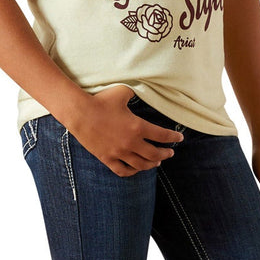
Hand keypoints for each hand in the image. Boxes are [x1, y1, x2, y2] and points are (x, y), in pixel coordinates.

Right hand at [69, 87, 183, 176]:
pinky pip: (123, 171)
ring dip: (151, 164)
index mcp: (137, 127)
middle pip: (154, 154)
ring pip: (141, 165)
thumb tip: (142, 88)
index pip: (162, 136)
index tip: (179, 138)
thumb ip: (135, 92)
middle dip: (165, 154)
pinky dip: (132, 172)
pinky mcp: (107, 158)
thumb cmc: (100, 100)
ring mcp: (119, 153)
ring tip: (157, 161)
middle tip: (170, 152)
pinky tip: (136, 169)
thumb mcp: (122, 92)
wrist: (79, 113)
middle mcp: (131, 143)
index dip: (174, 137)